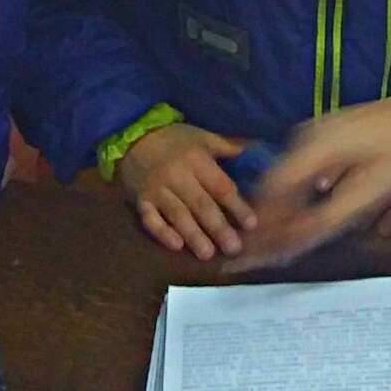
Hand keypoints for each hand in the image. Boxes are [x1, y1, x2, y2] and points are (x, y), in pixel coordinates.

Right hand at [114, 121, 253, 259]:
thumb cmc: (175, 139)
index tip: (251, 224)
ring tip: (208, 254)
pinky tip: (176, 247)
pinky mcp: (140, 201)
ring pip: (178, 215)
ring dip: (194, 236)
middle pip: (201, 205)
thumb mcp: (204, 138)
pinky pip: (150, 220)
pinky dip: (162, 233)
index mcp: (196, 160)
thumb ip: (229, 148)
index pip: (220, 186)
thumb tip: (257, 153)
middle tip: (233, 248)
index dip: (236, 206)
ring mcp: (156, 190)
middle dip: (218, 228)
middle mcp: (177, 176)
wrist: (132, 136)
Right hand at [243, 85, 390, 266]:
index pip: (272, 194)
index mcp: (314, 147)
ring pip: (284, 180)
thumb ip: (330, 217)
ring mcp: (317, 134)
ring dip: (277, 212)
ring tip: (269, 244)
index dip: (261, 228)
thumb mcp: (372, 189)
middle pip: (273, 187)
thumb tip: (295, 243)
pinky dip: (293, 197)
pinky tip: (294, 218)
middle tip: (253, 257)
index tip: (249, 256)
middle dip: (264, 223)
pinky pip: (300, 171)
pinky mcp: (328, 137)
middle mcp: (308, 137)